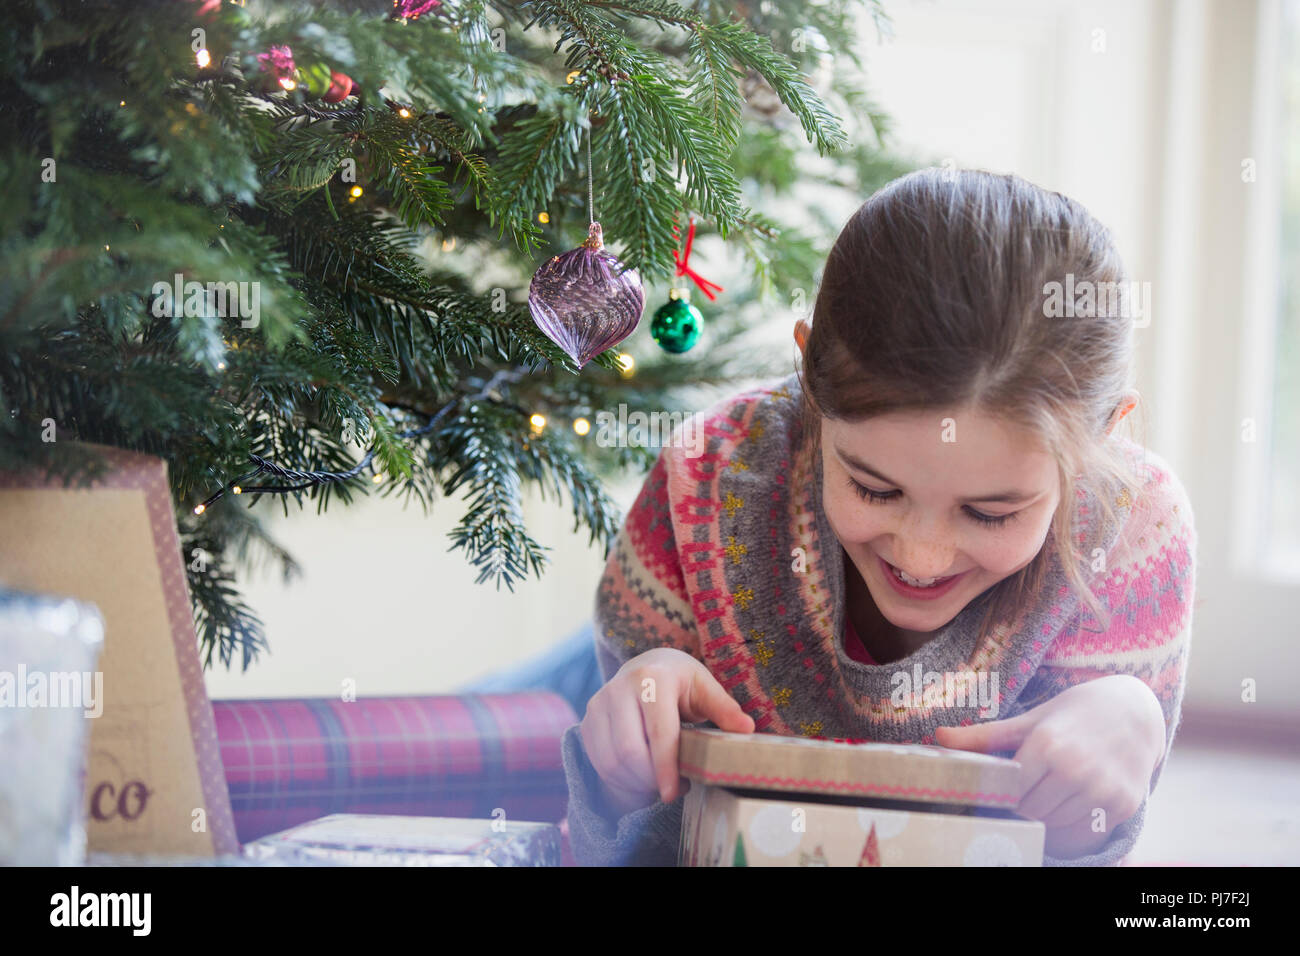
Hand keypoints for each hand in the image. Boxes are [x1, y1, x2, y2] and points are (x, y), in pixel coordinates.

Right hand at [580, 647, 754, 816]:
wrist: (645, 665)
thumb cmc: (680, 681)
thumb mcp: (704, 687)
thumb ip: (723, 708)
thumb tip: (747, 729)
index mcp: (653, 678)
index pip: (658, 732)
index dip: (665, 768)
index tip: (673, 794)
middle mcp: (619, 687)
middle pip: (630, 752)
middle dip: (650, 779)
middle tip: (672, 788)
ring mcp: (599, 703)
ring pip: (611, 761)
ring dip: (635, 783)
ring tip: (658, 783)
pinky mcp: (588, 720)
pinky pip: (599, 762)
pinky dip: (618, 779)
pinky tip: (639, 778)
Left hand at [934, 675, 1166, 859]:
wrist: (1134, 711)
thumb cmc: (1074, 713)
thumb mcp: (1030, 719)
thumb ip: (985, 735)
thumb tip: (937, 738)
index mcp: (1047, 745)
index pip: (1011, 792)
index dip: (1003, 795)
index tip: (999, 793)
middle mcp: (1076, 769)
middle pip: (1033, 812)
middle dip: (1024, 807)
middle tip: (1023, 796)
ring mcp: (1103, 789)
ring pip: (1058, 824)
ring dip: (1049, 817)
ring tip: (1049, 794)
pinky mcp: (1124, 804)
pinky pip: (1086, 830)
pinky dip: (1074, 825)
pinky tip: (1071, 804)